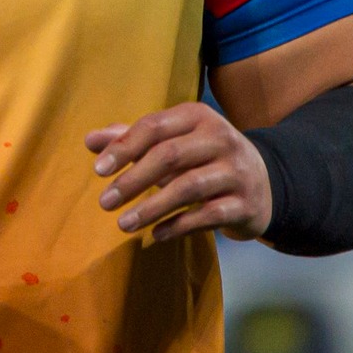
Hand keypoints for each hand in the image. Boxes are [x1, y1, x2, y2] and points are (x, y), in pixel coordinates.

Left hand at [85, 102, 271, 243]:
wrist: (263, 184)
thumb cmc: (204, 158)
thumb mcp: (174, 141)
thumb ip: (133, 139)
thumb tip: (90, 141)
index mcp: (198, 117)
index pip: (154, 126)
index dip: (124, 147)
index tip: (99, 170)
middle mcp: (220, 138)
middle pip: (170, 155)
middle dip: (133, 180)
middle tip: (104, 202)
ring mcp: (236, 171)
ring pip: (189, 187)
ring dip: (151, 207)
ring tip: (122, 224)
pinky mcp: (245, 203)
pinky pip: (208, 215)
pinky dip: (179, 226)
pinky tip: (155, 235)